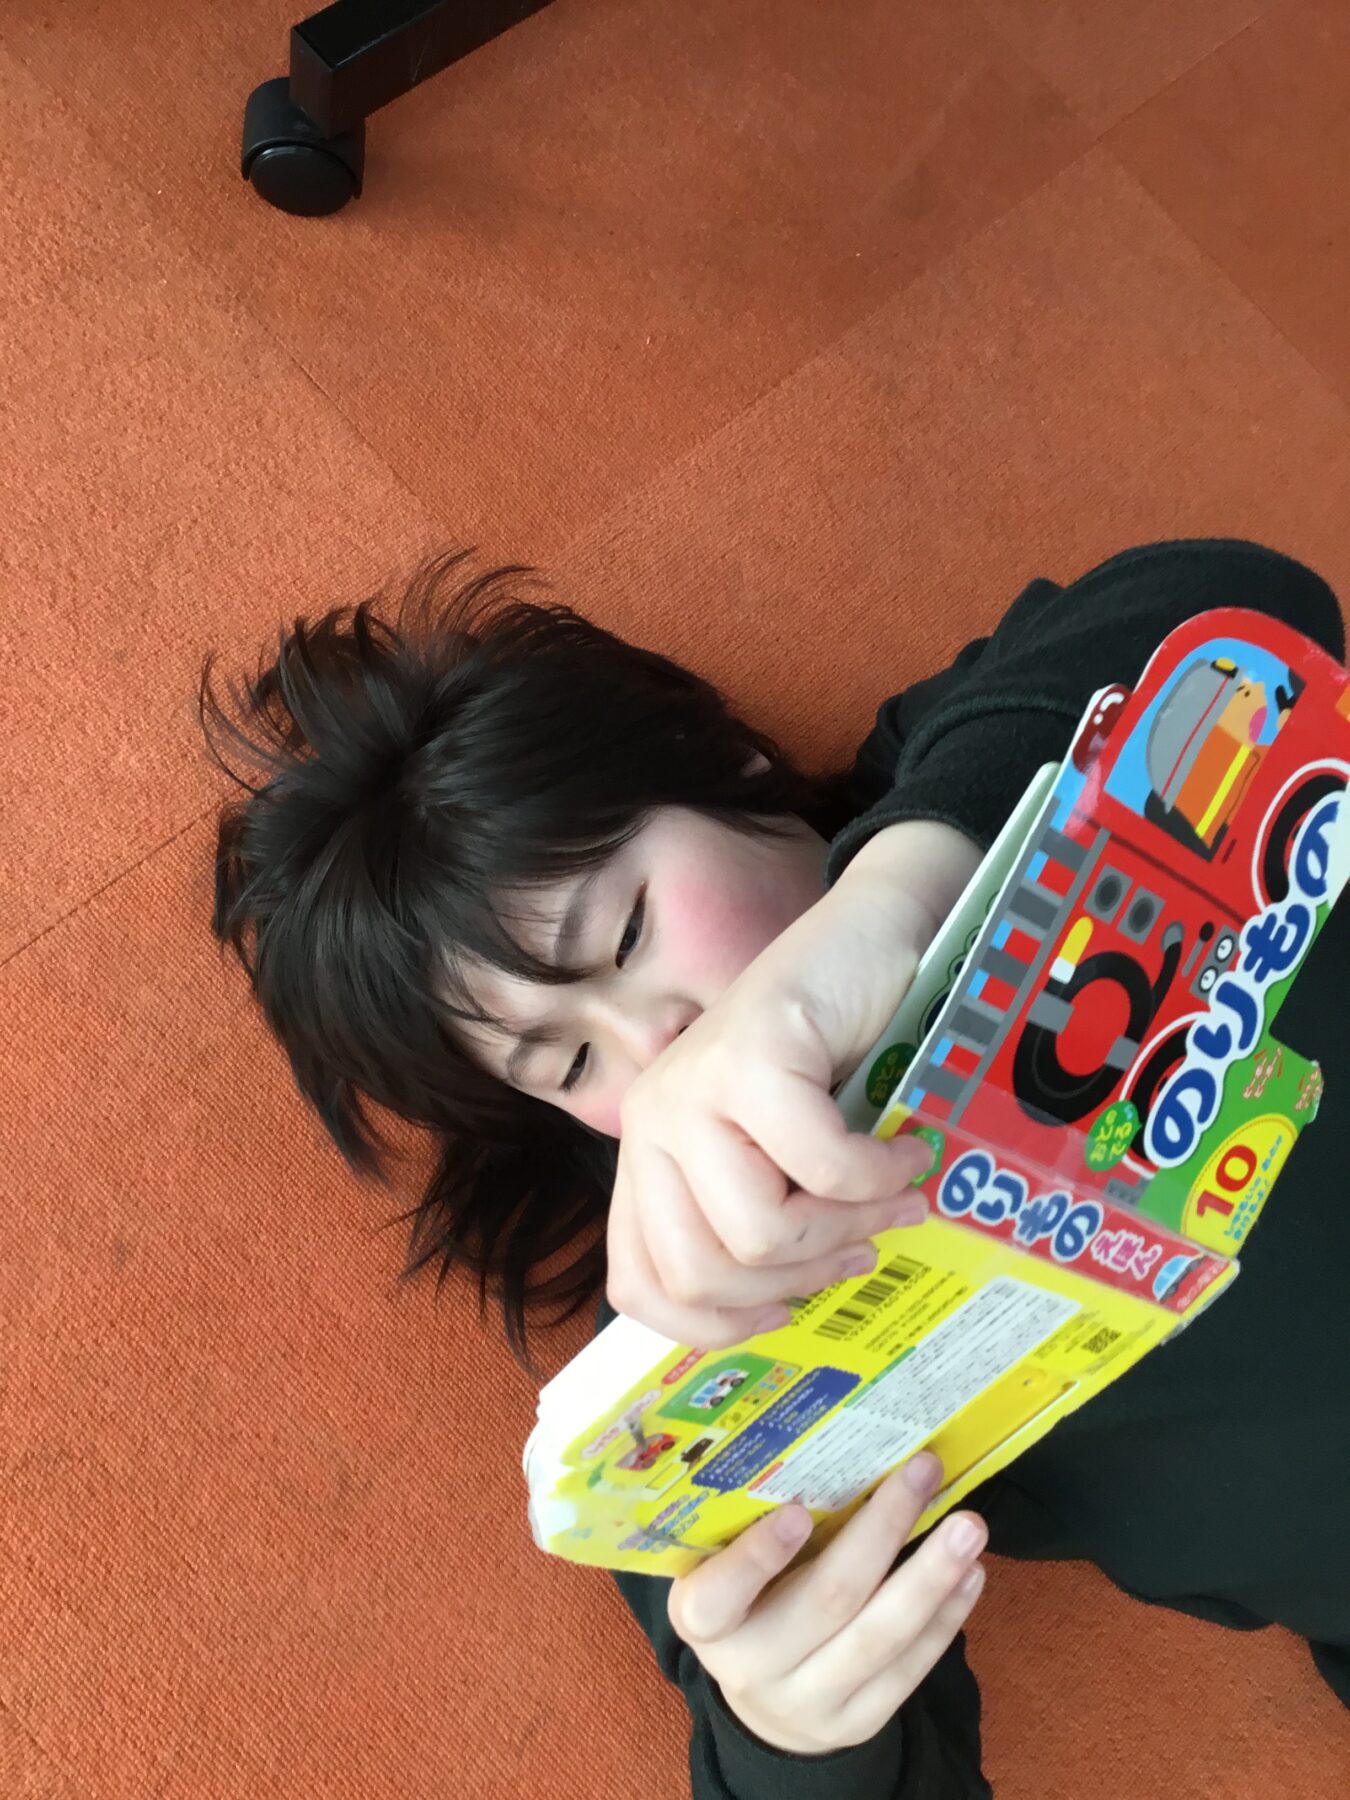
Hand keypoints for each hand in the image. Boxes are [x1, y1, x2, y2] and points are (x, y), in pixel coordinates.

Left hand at [605, 819, 982, 1347]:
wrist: (879, 938)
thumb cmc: (841, 1056)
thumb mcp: (785, 1157)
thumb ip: (765, 1222)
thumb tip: (783, 1312)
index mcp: (649, 1158)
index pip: (640, 1287)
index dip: (717, 1324)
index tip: (792, 1305)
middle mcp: (651, 1124)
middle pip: (701, 1274)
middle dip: (801, 1275)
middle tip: (864, 1243)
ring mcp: (690, 1088)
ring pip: (757, 1232)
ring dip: (848, 1226)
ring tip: (893, 1193)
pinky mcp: (747, 1056)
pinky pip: (818, 1169)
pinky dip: (881, 1175)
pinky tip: (909, 1149)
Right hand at [668, 1451, 987, 1755]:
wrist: (765, 1703)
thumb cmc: (747, 1604)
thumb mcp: (725, 1569)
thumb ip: (755, 1525)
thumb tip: (834, 1445)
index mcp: (704, 1619)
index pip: (719, 1595)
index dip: (757, 1556)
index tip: (798, 1511)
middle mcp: (751, 1667)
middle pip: (826, 1601)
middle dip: (882, 1532)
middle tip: (923, 1471)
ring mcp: (807, 1702)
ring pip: (879, 1638)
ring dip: (931, 1576)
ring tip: (969, 1526)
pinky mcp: (857, 1723)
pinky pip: (908, 1670)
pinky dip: (944, 1618)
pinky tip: (970, 1574)